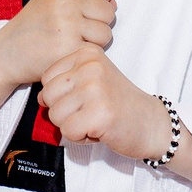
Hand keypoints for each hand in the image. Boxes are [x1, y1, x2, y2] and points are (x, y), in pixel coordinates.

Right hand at [0, 0, 114, 87]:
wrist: (7, 53)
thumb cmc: (36, 25)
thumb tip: (114, 4)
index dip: (96, 7)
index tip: (76, 15)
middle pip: (108, 13)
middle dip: (96, 25)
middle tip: (72, 32)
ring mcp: (66, 23)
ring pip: (106, 34)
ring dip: (93, 42)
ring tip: (70, 42)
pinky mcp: (68, 47)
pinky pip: (96, 51)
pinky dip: (85, 56)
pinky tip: (67, 54)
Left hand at [37, 48, 168, 160]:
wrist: (151, 124)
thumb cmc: (118, 105)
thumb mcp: (92, 80)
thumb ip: (66, 83)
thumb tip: (40, 99)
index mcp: (87, 54)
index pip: (46, 79)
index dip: (61, 97)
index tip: (86, 99)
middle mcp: (91, 66)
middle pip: (47, 97)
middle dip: (64, 113)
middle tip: (90, 112)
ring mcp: (96, 88)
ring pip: (55, 116)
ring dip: (73, 126)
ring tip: (96, 120)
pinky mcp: (100, 113)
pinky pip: (68, 132)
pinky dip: (81, 138)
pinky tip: (100, 130)